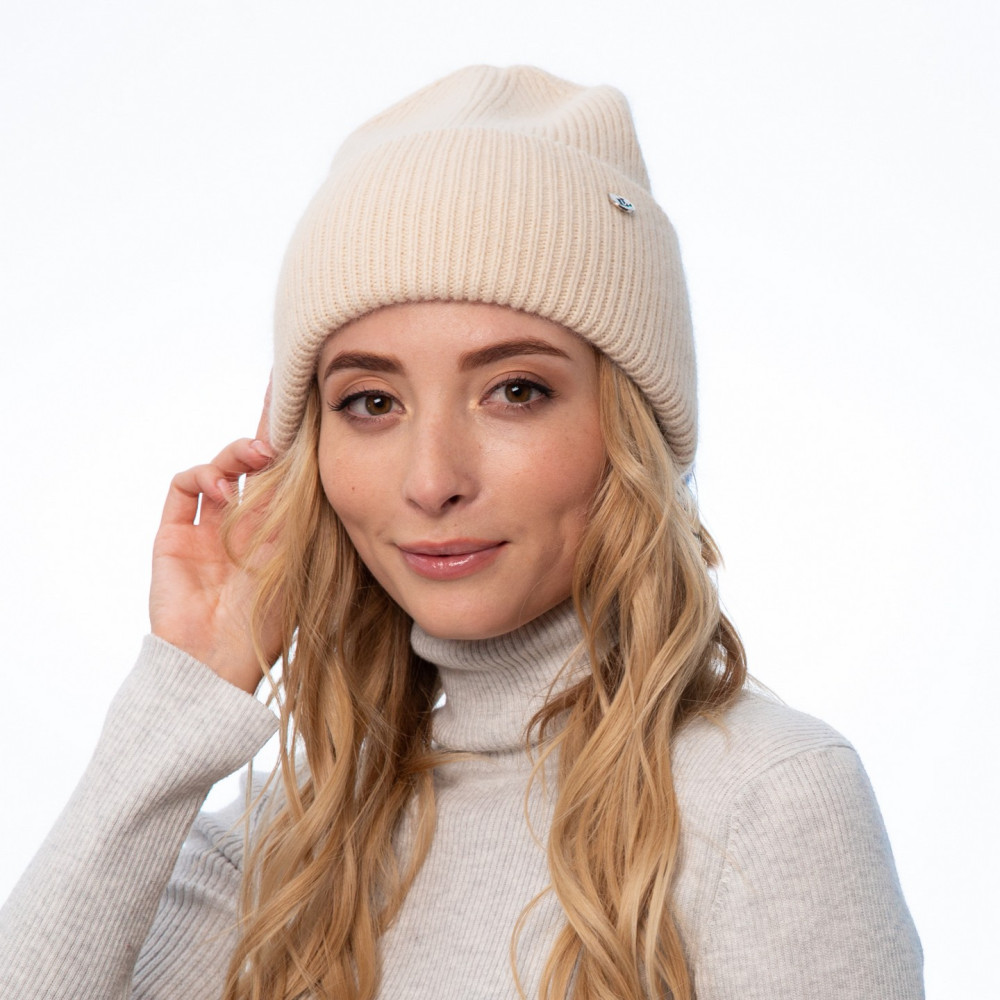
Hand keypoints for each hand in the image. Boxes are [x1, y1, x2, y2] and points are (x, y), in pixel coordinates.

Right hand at [149, 389, 279, 693]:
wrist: (216, 662)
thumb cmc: (265, 624)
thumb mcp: (296, 564)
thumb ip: (304, 521)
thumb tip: (323, 470)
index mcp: (275, 532)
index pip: (285, 477)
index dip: (293, 443)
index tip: (307, 406)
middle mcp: (242, 523)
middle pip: (251, 463)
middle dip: (263, 428)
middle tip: (278, 402)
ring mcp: (206, 526)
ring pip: (219, 468)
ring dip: (236, 453)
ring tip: (257, 456)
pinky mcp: (174, 534)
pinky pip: (183, 488)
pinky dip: (202, 476)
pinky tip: (223, 486)